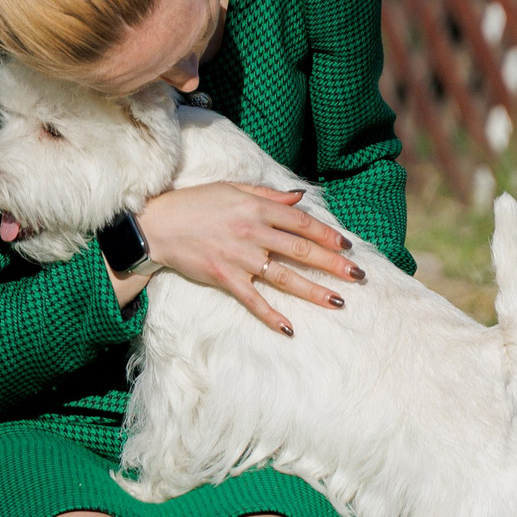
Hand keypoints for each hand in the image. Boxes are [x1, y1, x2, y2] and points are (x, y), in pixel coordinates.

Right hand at [123, 181, 364, 335]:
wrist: (158, 225)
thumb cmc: (196, 203)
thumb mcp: (233, 189)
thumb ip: (268, 196)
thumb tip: (300, 198)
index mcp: (257, 209)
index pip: (302, 223)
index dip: (328, 235)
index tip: (348, 246)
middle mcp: (253, 233)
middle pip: (302, 250)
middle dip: (333, 264)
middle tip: (358, 277)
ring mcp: (240, 258)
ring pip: (285, 277)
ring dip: (314, 291)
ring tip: (338, 302)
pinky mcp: (225, 278)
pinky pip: (253, 300)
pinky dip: (271, 315)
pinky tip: (290, 327)